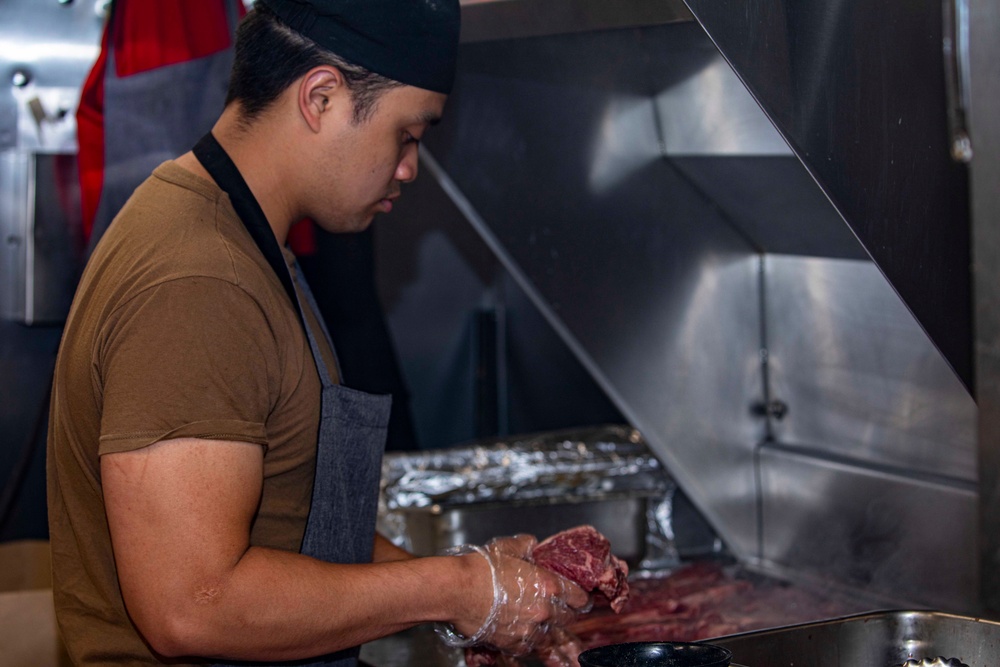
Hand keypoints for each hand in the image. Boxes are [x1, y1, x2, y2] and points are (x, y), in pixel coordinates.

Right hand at [439, 535, 589, 655]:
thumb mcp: (507, 547)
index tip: (579, 599)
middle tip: (560, 610)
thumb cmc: (481, 568)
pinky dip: (527, 641)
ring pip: (549, 635)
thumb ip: (526, 545)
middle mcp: (544, 610)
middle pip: (567, 619)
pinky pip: (528, 646)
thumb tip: (532, 544)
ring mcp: (529, 629)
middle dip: (565, 614)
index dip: (580, 598)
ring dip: (546, 629)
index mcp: (548, 585)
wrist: (458, 590)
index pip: (579, 598)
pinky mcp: (512, 643)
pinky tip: (521, 632)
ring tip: (538, 623)